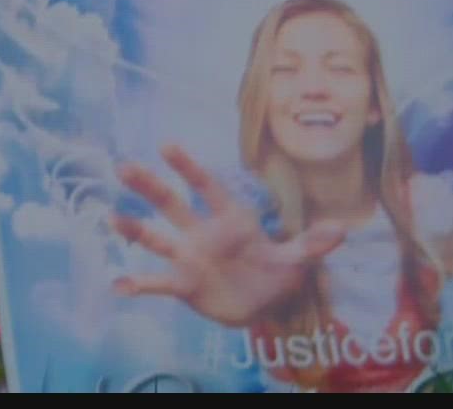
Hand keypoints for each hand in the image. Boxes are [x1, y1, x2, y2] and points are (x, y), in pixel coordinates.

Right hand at [110, 144, 346, 326]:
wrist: (261, 307)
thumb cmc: (275, 273)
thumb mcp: (296, 260)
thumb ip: (312, 245)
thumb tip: (342, 230)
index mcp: (229, 219)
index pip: (206, 187)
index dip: (188, 167)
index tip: (166, 145)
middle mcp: (203, 233)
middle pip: (172, 204)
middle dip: (149, 186)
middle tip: (124, 167)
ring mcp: (189, 257)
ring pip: (157, 238)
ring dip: (134, 229)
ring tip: (111, 218)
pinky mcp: (183, 284)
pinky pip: (157, 282)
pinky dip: (138, 283)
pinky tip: (118, 285)